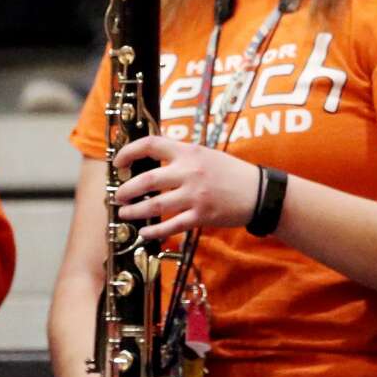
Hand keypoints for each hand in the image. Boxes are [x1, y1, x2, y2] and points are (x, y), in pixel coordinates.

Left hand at [113, 136, 259, 240]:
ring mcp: (195, 195)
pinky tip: (145, 232)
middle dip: (126, 189)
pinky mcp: (201, 215)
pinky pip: (171, 225)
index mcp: (189, 151)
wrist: (259, 192)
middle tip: (117, 195)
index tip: (118, 162)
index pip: (151, 144)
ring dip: (135, 211)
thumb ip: (181, 155)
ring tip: (125, 213)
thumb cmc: (230, 172)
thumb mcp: (205, 154)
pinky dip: (155, 231)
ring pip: (154, 205)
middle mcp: (189, 171)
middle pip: (147, 180)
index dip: (129, 152)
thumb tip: (151, 160)